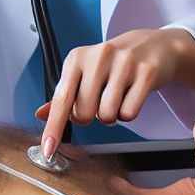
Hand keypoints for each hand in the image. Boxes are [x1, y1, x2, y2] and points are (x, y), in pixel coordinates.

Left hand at [34, 28, 194, 157]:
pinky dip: (128, 113)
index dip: (54, 127)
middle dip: (90, 116)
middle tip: (99, 101)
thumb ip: (64, 94)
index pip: (61, 99)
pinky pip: (130, 113)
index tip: (48, 149)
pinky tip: (131, 96)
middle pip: (84, 113)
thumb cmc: (113, 62)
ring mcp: (123, 63)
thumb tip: (41, 115)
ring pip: (107, 115)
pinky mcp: (146, 73)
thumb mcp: (85, 71)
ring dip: (111, 115)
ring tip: (116, 97)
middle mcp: (98, 57)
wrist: (153, 45)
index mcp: (77, 58)